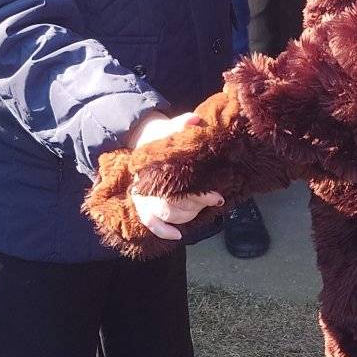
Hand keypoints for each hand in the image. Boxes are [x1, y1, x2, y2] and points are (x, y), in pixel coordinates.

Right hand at [122, 109, 220, 238]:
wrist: (139, 141)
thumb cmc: (157, 136)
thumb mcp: (167, 127)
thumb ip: (181, 123)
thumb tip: (195, 120)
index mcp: (153, 167)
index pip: (176, 186)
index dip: (199, 197)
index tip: (217, 197)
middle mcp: (146, 185)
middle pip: (172, 205)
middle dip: (197, 205)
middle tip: (215, 199)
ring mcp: (142, 197)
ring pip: (165, 215)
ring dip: (186, 216)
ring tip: (202, 208)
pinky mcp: (141, 205)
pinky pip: (149, 223)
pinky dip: (162, 231)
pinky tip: (178, 236)